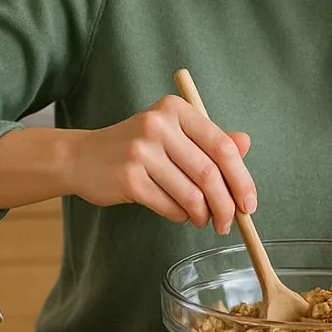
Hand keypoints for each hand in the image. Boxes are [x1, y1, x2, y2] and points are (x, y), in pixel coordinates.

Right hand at [66, 95, 255, 232]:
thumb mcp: (174, 134)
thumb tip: (245, 143)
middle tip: (229, 222)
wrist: (82, 157)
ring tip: (202, 219)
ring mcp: (141, 151)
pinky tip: (179, 214)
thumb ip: (210, 139)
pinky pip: (169, 206)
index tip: (249, 203)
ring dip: (203, 214)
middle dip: (226, 205)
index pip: (222, 146)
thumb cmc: (137, 147)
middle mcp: (158, 125)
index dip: (242, 179)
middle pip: (209, 173)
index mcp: (176, 109)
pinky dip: (180, 216)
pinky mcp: (128, 178)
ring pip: (191, 194)